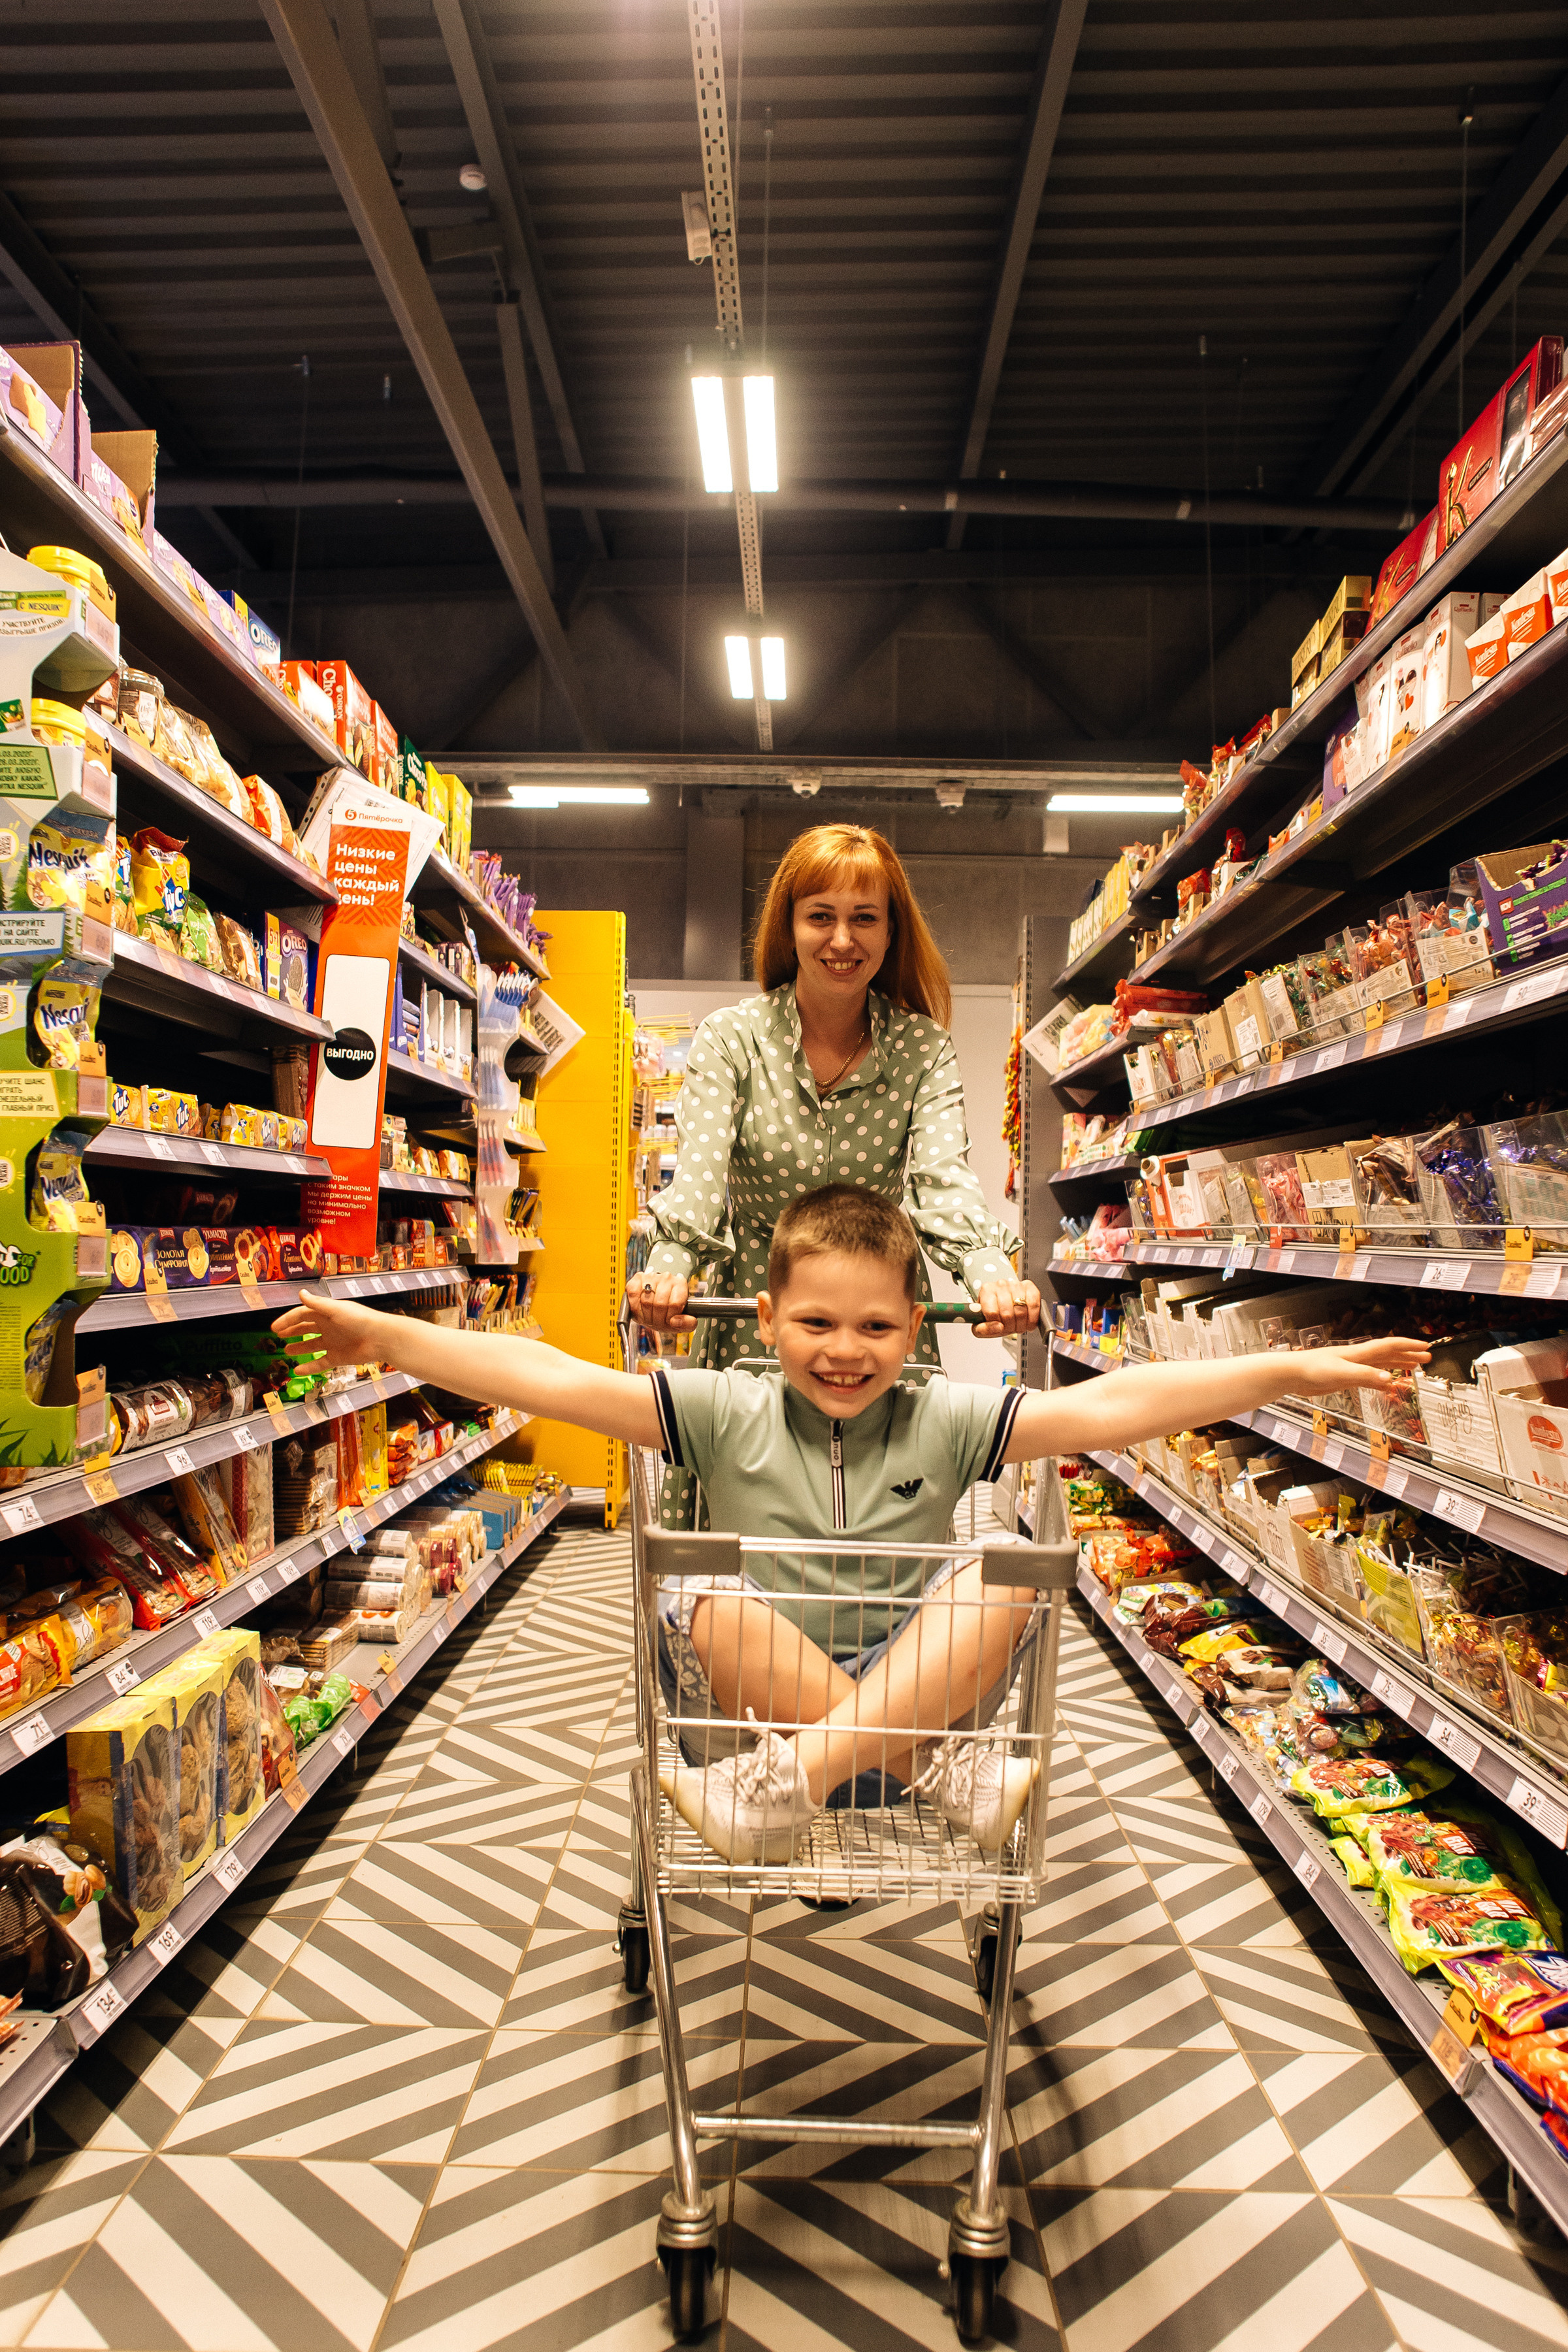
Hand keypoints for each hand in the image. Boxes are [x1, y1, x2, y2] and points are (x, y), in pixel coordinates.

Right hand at [272, 1290, 382, 1368]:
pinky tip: (297, 1370)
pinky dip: (309, 1367)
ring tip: (286, 1350)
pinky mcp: (338, 1357)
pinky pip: (320, 1363)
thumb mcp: (335, 1310)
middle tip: (278, 1335)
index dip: (288, 1320)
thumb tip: (300, 1293)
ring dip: (299, 1348)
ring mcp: (333, 1343)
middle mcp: (329, 1327)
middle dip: (292, 1330)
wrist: (380, 1338)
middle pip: (306, 1328)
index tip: (274, 1327)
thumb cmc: (360, 1319)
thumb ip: (317, 1303)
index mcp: (326, 1313)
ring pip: (312, 1345)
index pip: (302, 1314)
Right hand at [626, 1271, 694, 1333]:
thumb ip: (688, 1324)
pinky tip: (640, 1309)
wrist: (655, 1299)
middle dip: (656, 1319)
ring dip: (645, 1315)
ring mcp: (651, 1276)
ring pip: (646, 1301)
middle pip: (660, 1304)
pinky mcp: (638, 1278)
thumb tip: (676, 1321)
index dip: (669, 1317)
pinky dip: (635, 1307)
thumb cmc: (669, 1311)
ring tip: (649, 1316)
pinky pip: (634, 1295)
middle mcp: (667, 1277)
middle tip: (656, 1321)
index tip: (668, 1321)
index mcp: (681, 1284)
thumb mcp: (682, 1320)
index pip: (675, 1304)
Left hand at [973, 1277, 1041, 1339]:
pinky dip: (1032, 1318)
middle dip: (1010, 1327)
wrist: (1005, 1304)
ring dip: (1021, 1324)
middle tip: (1009, 1328)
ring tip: (1018, 1325)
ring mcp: (1016, 1285)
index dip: (997, 1325)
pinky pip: (1034, 1305)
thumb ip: (983, 1329)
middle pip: (1007, 1314)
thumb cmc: (994, 1313)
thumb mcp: (981, 1325)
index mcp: (986, 1291)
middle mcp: (1000, 1285)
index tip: (999, 1327)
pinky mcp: (1029, 1287)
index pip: (992, 1313)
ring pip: (1021, 1311)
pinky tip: (1028, 1322)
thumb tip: (998, 1327)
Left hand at [1292, 1336, 1430, 1395]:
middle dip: (1408, 1354)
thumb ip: (1365, 1376)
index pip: (1390, 1346)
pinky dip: (1381, 1380)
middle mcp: (1358, 1358)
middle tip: (1426, 1358)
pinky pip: (1369, 1377)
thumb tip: (1389, 1379)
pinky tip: (1387, 1386)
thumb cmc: (1312, 1370)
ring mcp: (1352, 1367)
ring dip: (1397, 1364)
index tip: (1426, 1348)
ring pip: (1381, 1364)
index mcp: (1360, 1353)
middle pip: (1389, 1353)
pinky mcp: (1344, 1378)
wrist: (1291, 1374)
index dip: (1409, 1346)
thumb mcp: (1341, 1374)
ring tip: (1413, 1367)